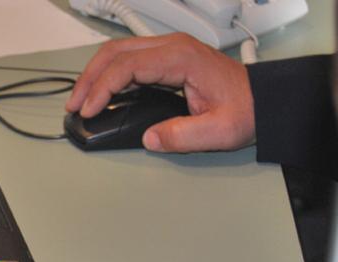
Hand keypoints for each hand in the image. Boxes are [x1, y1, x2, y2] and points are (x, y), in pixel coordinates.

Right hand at [65, 33, 254, 152]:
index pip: (126, 66)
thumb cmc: (246, 110)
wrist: (264, 100)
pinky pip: (129, 60)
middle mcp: (172, 47)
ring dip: (95, 74)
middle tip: (73, 104)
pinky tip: (101, 95)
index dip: (102, 88)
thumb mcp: (219, 131)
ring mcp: (169, 50)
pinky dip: (109, 75)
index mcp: (181, 58)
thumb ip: (182, 136)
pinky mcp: (167, 59)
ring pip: (118, 52)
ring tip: (81, 100)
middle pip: (115, 52)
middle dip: (89, 78)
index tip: (88, 111)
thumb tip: (150, 138)